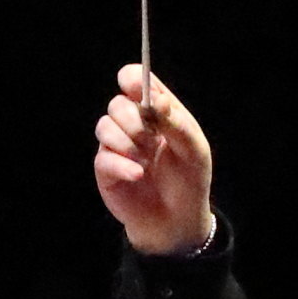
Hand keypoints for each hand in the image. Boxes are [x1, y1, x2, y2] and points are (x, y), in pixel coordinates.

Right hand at [94, 64, 216, 255]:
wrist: (177, 220)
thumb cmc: (189, 180)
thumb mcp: (194, 149)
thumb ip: (176, 122)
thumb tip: (154, 99)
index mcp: (155, 111)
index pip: (135, 80)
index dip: (132, 79)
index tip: (136, 88)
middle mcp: (133, 124)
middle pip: (117, 104)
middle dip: (132, 120)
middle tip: (151, 139)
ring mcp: (117, 146)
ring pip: (104, 127)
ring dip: (126, 142)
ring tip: (145, 161)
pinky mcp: (106, 170)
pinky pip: (103, 158)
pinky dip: (122, 165)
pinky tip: (138, 175)